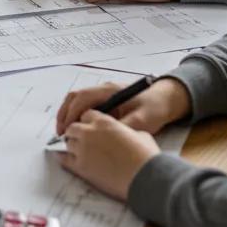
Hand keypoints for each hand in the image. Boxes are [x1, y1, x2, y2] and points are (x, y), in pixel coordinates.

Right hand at [56, 78, 190, 135]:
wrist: (166, 100)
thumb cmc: (154, 108)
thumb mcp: (142, 121)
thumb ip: (124, 126)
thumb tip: (105, 136)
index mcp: (109, 90)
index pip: (82, 98)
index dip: (71, 114)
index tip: (66, 130)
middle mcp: (103, 89)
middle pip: (75, 97)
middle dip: (64, 114)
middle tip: (60, 133)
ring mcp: (103, 94)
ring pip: (78, 100)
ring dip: (69, 114)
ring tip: (65, 133)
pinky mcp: (105, 101)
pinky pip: (85, 105)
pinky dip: (77, 116)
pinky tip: (78, 130)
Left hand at [59, 112, 159, 200]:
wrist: (144, 177)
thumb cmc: (145, 156)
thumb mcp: (139, 134)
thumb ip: (125, 130)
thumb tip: (124, 135)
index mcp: (104, 122)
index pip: (86, 115)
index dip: (88, 121)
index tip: (90, 127)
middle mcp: (89, 132)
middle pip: (73, 127)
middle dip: (76, 132)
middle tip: (81, 139)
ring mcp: (82, 149)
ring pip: (68, 142)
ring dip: (72, 144)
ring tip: (77, 150)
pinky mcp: (80, 166)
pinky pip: (64, 158)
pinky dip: (63, 156)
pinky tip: (65, 157)